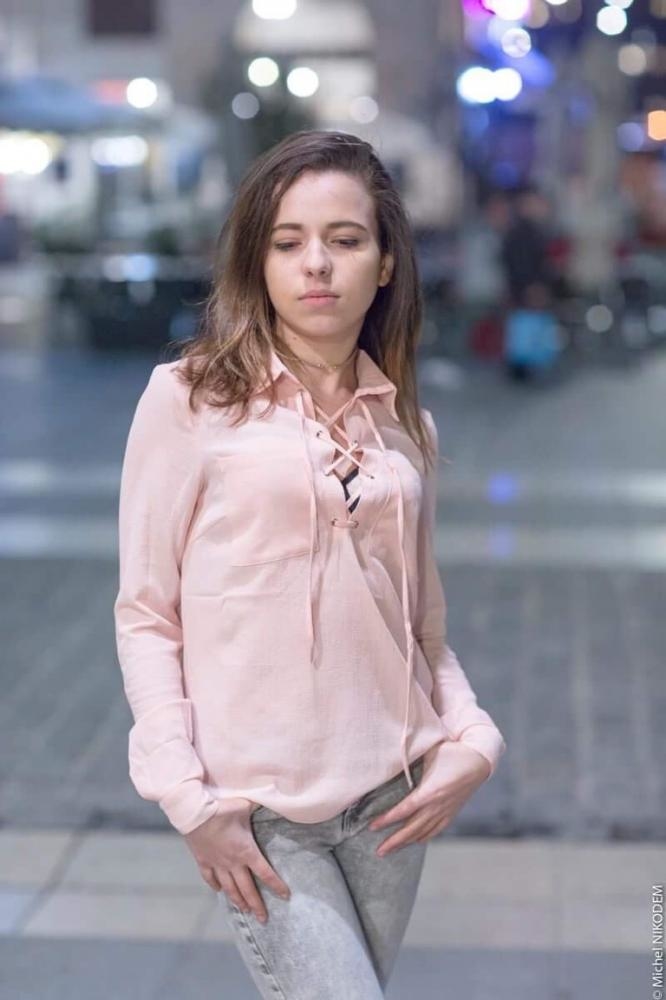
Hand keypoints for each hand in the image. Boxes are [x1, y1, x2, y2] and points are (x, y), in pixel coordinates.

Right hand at [183, 797, 289, 922]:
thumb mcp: (246, 804)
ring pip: (229, 888)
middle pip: (247, 889)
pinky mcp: (203, 861)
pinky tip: (218, 891)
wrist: (194, 812)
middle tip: (263, 919)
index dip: (277, 885)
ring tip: (244, 911)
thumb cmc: (222, 807)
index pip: (265, 873)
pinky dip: (215, 887)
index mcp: (246, 850)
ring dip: (237, 901)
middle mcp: (232, 862)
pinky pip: (209, 878)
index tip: (286, 896)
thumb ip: (260, 805)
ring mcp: (216, 864)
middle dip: (256, 905)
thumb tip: (274, 798)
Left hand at [367, 742, 491, 855]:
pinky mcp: (452, 812)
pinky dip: (424, 837)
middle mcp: (438, 805)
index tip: (372, 826)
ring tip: (391, 850)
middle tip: (378, 851)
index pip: (404, 810)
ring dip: (406, 843)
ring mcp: (446, 811)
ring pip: (423, 833)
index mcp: (430, 791)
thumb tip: (390, 761)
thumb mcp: (429, 752)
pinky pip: (436, 830)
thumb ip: (411, 760)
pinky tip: (415, 841)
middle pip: (412, 829)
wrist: (480, 760)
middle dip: (394, 841)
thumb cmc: (452, 751)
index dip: (387, 820)